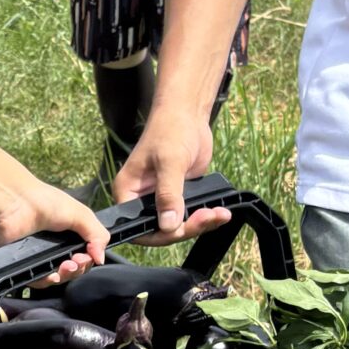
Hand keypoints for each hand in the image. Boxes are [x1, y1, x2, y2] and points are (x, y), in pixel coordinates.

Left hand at [0, 179, 109, 278]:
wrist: (16, 203)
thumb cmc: (47, 202)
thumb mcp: (81, 214)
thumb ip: (97, 235)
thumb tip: (100, 259)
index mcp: (70, 234)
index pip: (85, 255)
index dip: (89, 259)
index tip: (88, 256)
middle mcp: (56, 246)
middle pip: (74, 269)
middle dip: (79, 268)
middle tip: (76, 261)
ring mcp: (40, 256)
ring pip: (58, 277)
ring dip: (66, 276)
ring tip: (65, 266)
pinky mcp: (24, 264)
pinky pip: (39, 281)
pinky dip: (46, 280)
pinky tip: (50, 274)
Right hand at [112, 106, 227, 241]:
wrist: (189, 114)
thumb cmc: (171, 129)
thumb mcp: (170, 162)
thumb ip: (168, 194)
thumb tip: (168, 224)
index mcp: (128, 191)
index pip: (138, 225)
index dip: (159, 233)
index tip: (181, 228)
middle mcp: (142, 198)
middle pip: (161, 229)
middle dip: (186, 227)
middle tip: (208, 217)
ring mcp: (161, 198)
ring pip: (178, 225)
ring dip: (200, 223)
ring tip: (219, 214)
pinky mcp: (179, 195)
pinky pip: (190, 215)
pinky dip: (206, 216)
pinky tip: (220, 212)